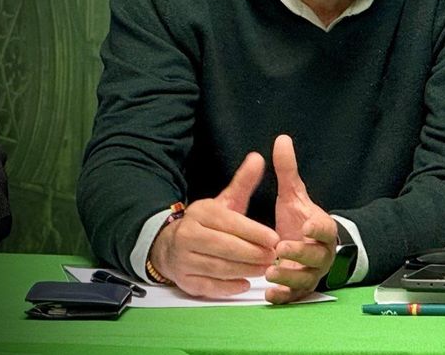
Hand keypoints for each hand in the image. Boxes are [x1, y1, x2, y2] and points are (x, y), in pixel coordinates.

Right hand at [148, 152, 279, 296]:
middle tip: (274, 256)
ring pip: (218, 268)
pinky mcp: (184, 281)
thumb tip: (258, 157)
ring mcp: (183, 260)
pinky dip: (227, 287)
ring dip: (244, 270)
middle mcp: (187, 236)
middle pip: (224, 247)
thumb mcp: (224, 201)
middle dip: (252, 253)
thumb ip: (243, 182)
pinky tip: (245, 283)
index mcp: (200, 213)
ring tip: (266, 268)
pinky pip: (208, 286)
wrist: (169, 246)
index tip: (275, 238)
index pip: (229, 223)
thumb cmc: (207, 223)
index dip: (253, 232)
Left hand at [265, 134, 336, 303]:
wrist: (308, 247)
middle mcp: (320, 253)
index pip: (325, 228)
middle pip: (315, 255)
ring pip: (306, 278)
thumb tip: (281, 139)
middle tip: (280, 248)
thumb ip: (287, 171)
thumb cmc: (300, 220)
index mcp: (322, 229)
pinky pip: (295, 296)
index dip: (318, 227)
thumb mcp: (293, 195)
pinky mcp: (300, 288)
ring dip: (290, 277)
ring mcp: (311, 273)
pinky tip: (269, 295)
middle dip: (299, 253)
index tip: (306, 225)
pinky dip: (284, 297)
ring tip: (271, 272)